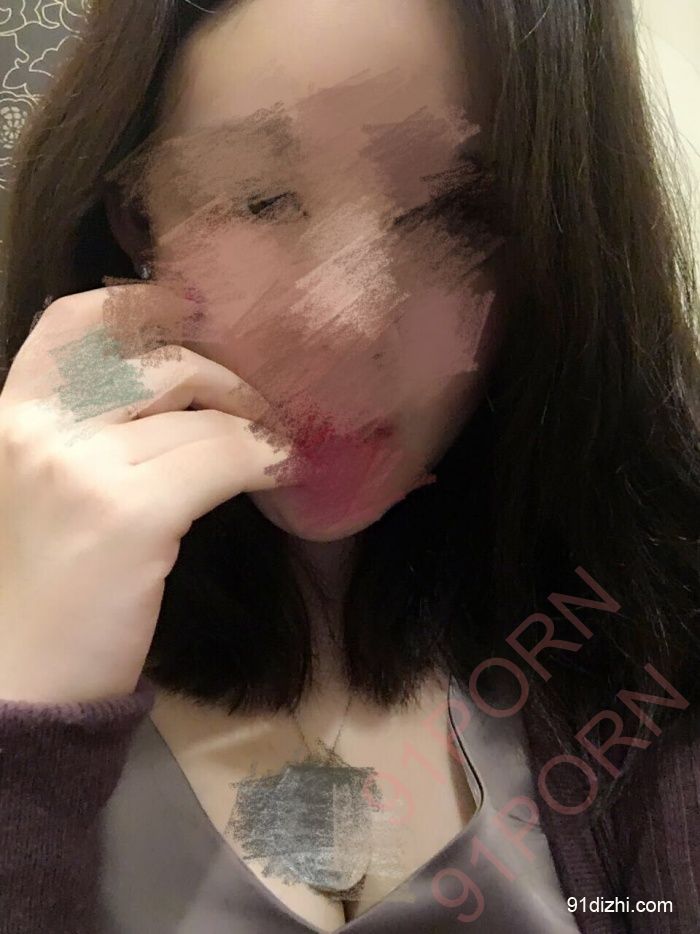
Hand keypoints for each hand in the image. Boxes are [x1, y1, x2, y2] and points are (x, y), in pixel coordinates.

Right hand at [0, 284, 296, 702]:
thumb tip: (189, 379)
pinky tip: (281, 473)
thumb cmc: (45, 584)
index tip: (198, 320)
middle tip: (260, 408)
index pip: (74, 320)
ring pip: (203, 411)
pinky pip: (224, 457)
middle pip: (159, 358)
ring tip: (275, 447)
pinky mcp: (130, 515)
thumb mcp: (47, 484)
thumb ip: (93, 428)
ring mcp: (81, 468)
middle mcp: (38, 428)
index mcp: (13, 415)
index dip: (144, 306)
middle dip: (225, 376)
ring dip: (256, 424)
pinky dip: (264, 460)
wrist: (23, 679)